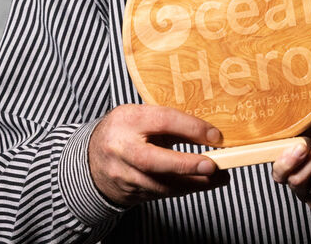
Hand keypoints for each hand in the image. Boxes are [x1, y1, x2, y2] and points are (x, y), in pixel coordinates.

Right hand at [88, 104, 228, 206]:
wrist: (91, 159)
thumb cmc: (125, 132)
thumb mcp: (143, 117)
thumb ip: (171, 123)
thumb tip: (208, 133)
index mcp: (127, 120)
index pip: (162, 121)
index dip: (191, 128)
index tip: (215, 136)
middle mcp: (121, 148)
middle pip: (153, 160)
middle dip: (186, 165)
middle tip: (213, 166)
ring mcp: (123, 174)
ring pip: (160, 184)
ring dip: (193, 183)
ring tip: (218, 178)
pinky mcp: (130, 193)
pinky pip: (160, 193)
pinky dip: (183, 189)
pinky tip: (201, 183)